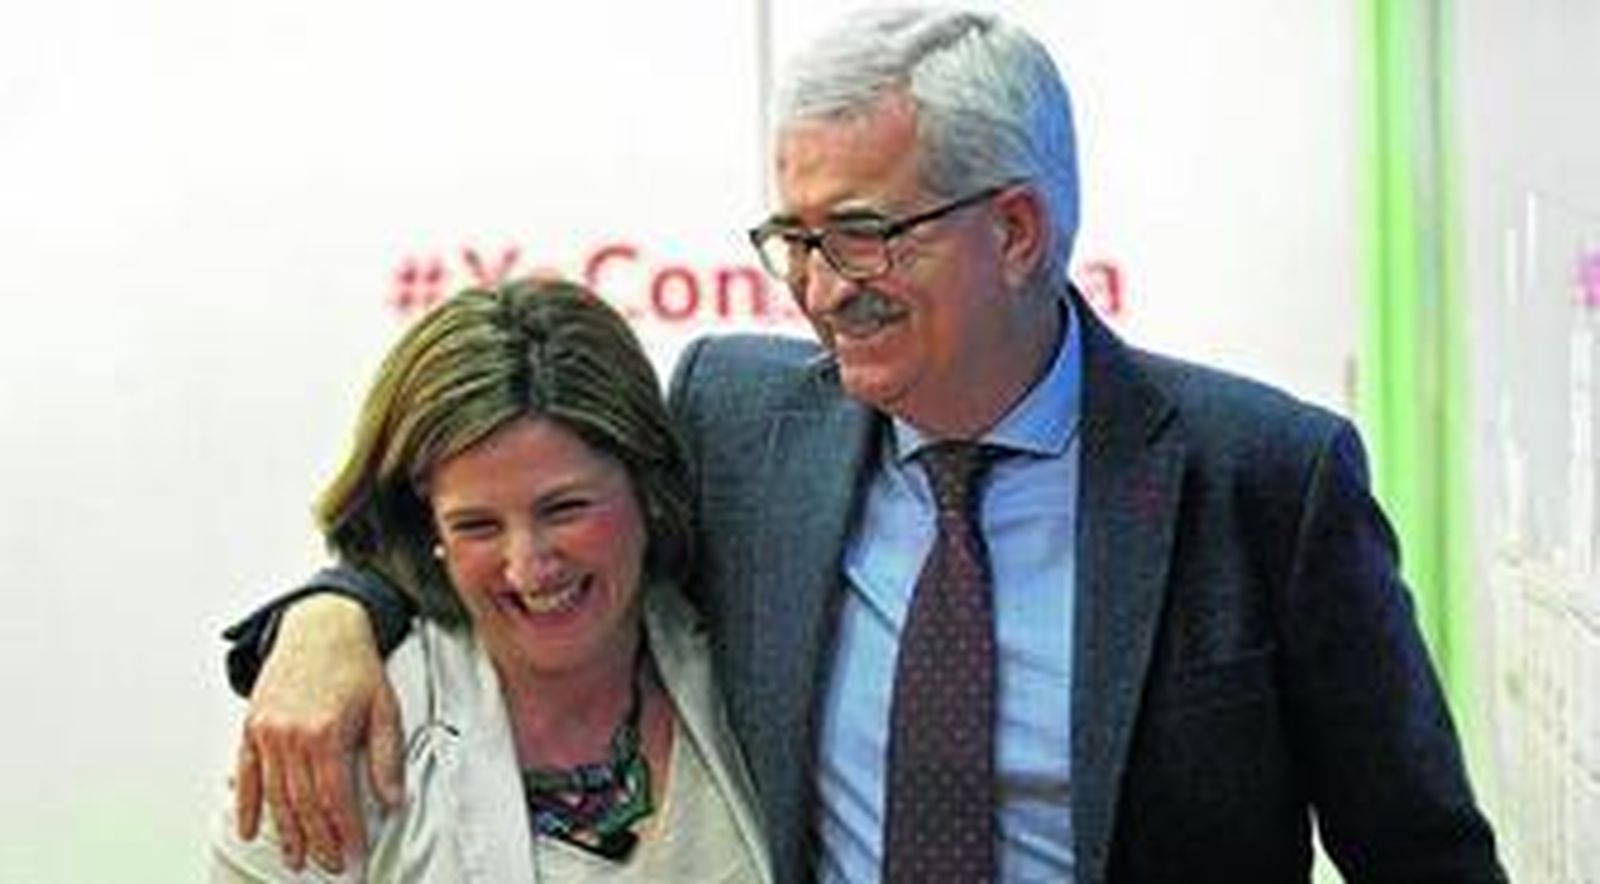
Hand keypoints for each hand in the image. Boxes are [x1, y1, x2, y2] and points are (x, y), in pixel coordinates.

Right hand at [233, 594, 403, 873]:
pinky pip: (246, 774)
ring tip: (297, 859)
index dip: (346, 832)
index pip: (337, 798)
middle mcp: (292, 736)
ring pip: (276, 796)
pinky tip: (250, 830)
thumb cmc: (356, 665)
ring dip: (287, 832)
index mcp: (328, 733)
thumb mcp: (385, 707)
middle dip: (318, 841)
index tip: (354, 856)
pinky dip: (248, 805)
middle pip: (304, 804)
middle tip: (329, 866)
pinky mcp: (252, 726)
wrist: (320, 625)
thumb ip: (387, 757)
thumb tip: (394, 801)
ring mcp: (267, 732)